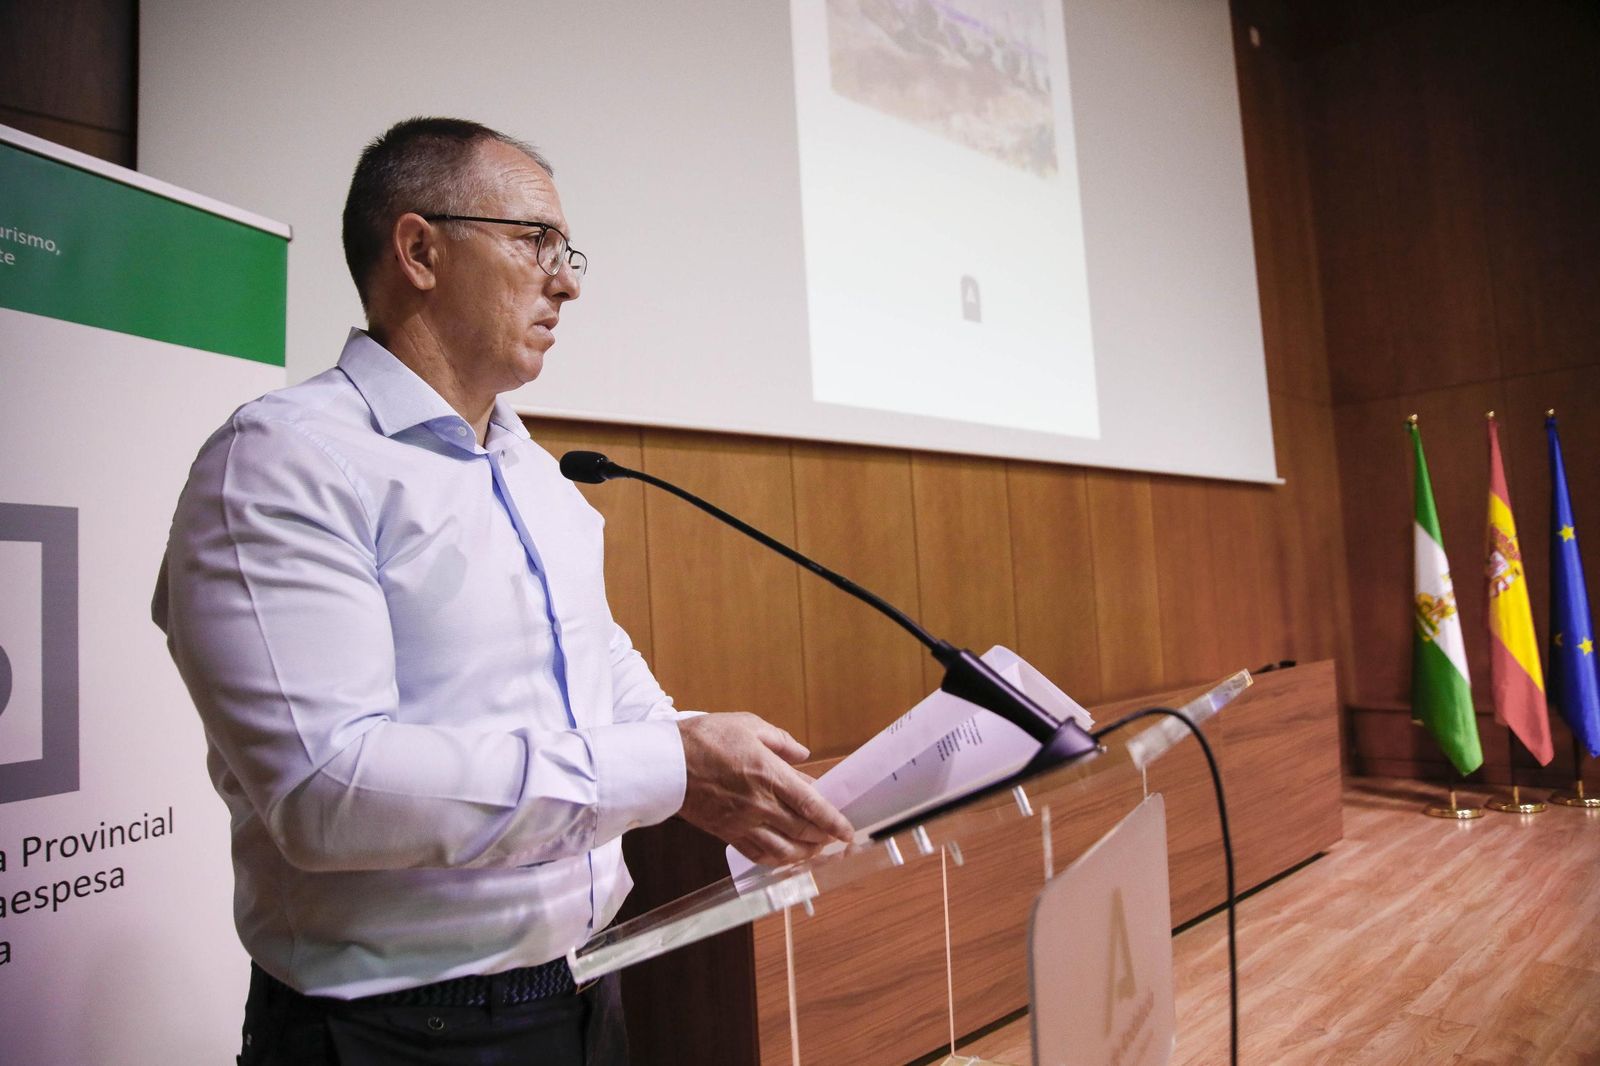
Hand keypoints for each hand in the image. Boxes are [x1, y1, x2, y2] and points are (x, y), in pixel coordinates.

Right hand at [677, 713, 854, 866]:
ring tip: (815, 848)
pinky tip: (787, 856)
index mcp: (769, 774)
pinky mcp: (728, 834)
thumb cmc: (705, 739)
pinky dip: (779, 860)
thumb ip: (781, 741)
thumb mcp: (747, 725)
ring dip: (805, 853)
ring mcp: (744, 823)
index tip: (848, 831)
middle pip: (804, 830)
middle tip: (835, 837)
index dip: (834, 821)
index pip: (812, 805)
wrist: (666, 764)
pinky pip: (760, 856)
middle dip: (824, 837)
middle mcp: (760, 804)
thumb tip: (802, 755)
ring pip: (785, 850)